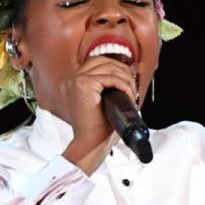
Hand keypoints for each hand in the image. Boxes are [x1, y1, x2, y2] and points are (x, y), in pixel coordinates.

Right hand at [59, 56, 137, 174]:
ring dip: (125, 78)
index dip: (115, 68)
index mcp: (73, 83)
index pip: (97, 63)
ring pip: (108, 67)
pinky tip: (128, 95)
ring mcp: (76, 80)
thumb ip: (107, 89)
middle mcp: (71, 79)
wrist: (90, 144)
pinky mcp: (83, 85)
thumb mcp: (102, 104)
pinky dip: (123, 85)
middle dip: (122, 70)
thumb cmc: (97, 129)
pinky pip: (110, 77)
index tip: (128, 80)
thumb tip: (126, 78)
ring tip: (131, 93)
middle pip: (102, 60)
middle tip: (132, 86)